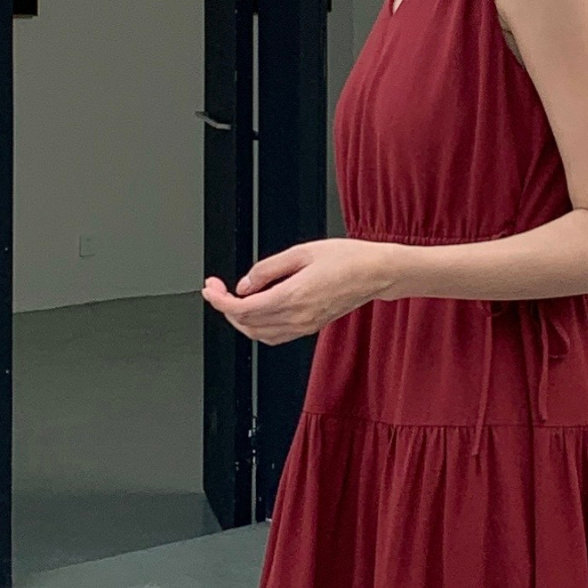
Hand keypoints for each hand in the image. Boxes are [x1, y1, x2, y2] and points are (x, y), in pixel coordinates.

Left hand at [202, 239, 392, 344]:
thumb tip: (244, 284)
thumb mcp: (302, 251)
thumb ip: (267, 269)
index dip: (220, 300)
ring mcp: (304, 326)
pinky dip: (257, 327)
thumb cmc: (347, 258)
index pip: (243, 308)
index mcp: (293, 296)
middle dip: (226, 308)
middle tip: (218, 289)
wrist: (376, 273)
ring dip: (240, 320)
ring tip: (233, 300)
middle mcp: (297, 316)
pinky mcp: (310, 327)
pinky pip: (274, 336)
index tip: (211, 289)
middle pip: (247, 324)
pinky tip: (255, 311)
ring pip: (258, 334)